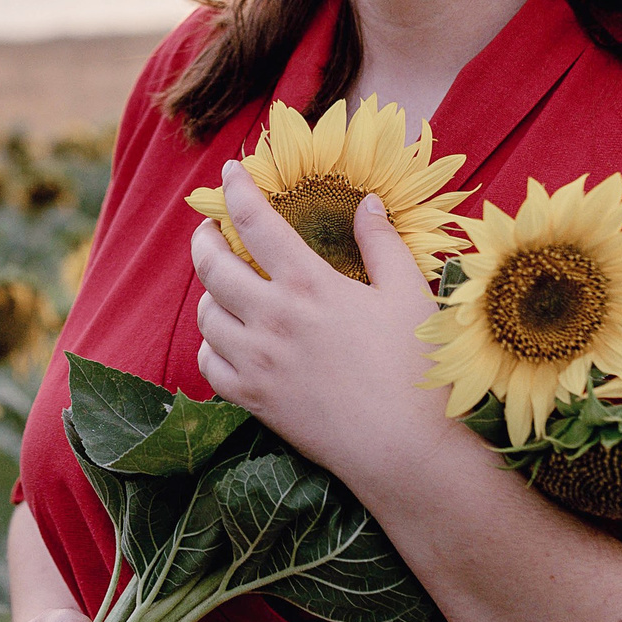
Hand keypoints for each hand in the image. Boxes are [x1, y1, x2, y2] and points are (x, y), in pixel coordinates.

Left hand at [190, 158, 445, 478]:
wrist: (404, 448)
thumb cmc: (416, 367)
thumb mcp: (408, 294)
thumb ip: (383, 243)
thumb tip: (367, 203)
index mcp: (310, 284)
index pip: (256, 221)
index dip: (237, 189)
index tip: (229, 172)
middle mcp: (273, 318)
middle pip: (213, 266)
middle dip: (205, 238)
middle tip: (209, 229)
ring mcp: (258, 362)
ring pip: (206, 315)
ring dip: (210, 294)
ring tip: (224, 286)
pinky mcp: (253, 400)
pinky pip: (210, 363)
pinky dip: (212, 345)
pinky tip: (228, 339)